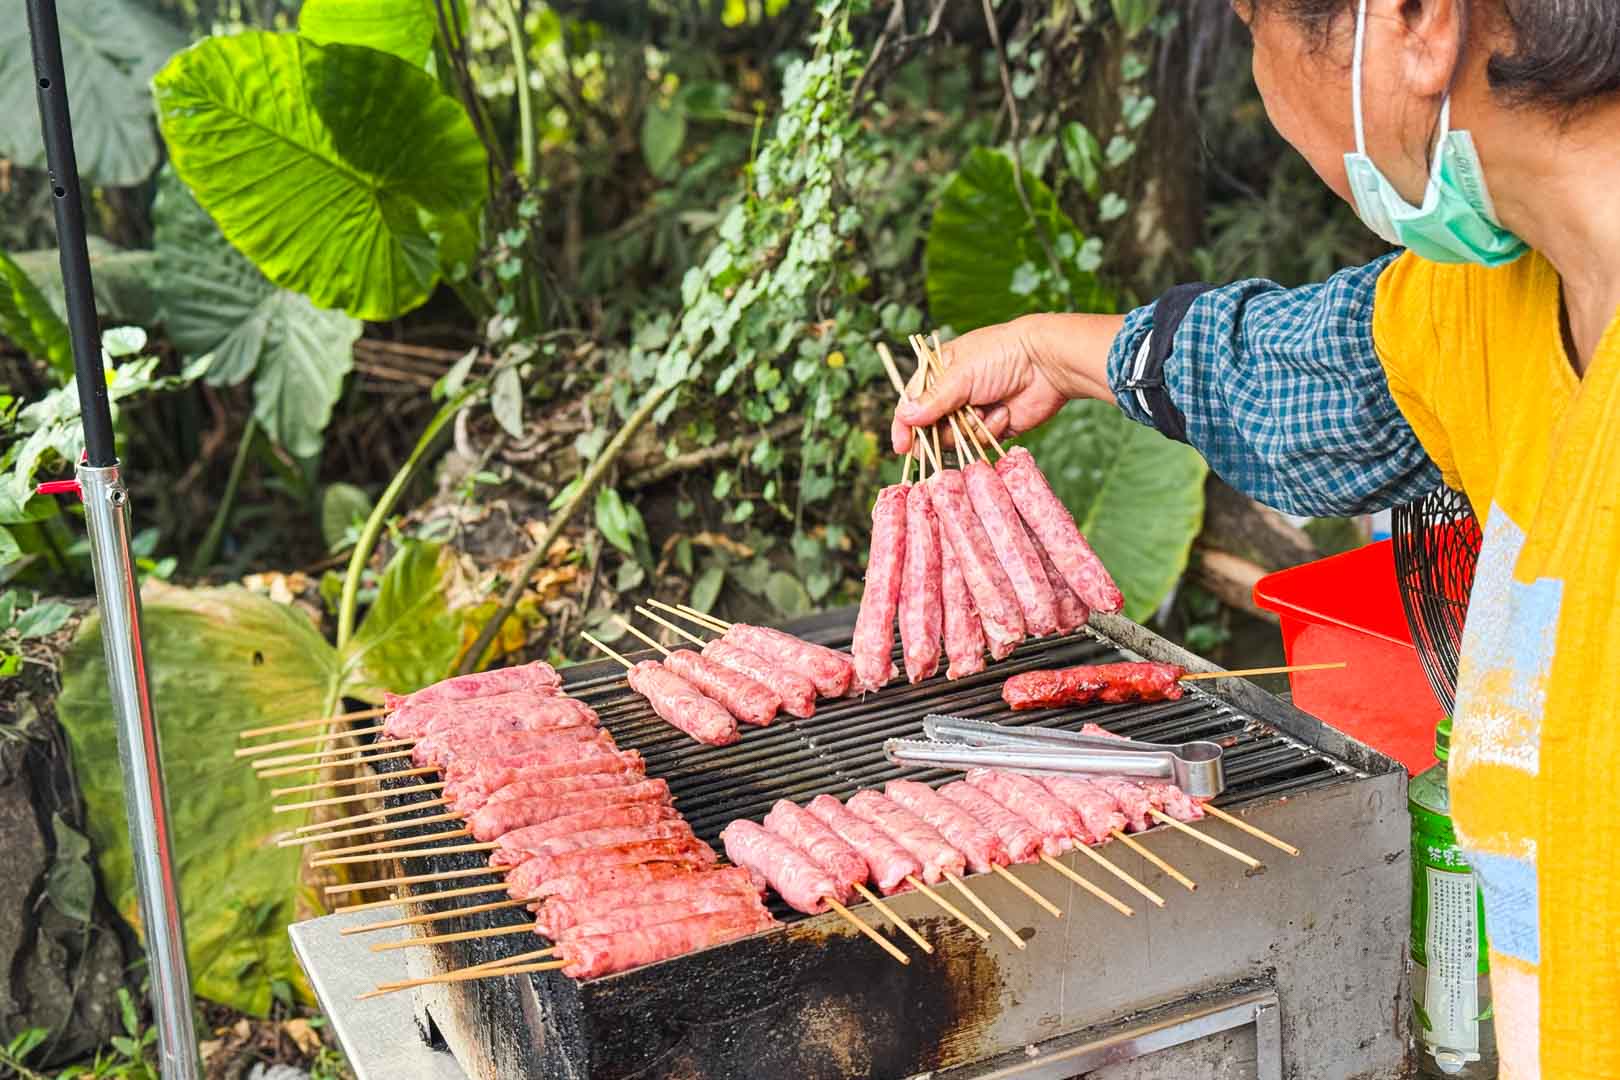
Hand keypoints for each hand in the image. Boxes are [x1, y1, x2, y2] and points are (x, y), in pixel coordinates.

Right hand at [889, 314, 1120, 454]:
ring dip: (968, 429)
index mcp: (940, 373)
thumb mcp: (960, 375)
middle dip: (940, 432)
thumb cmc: (1001, 356)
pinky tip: (1004, 414)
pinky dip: (990, 431)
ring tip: (985, 410)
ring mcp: (974, 412)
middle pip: (931, 427)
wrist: (1047, 363)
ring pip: (955, 439)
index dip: (905, 426)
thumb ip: (932, 400)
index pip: (911, 403)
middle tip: (951, 427)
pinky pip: (980, 443)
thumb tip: (904, 417)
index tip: (901, 446)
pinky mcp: (994, 428)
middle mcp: (954, 394)